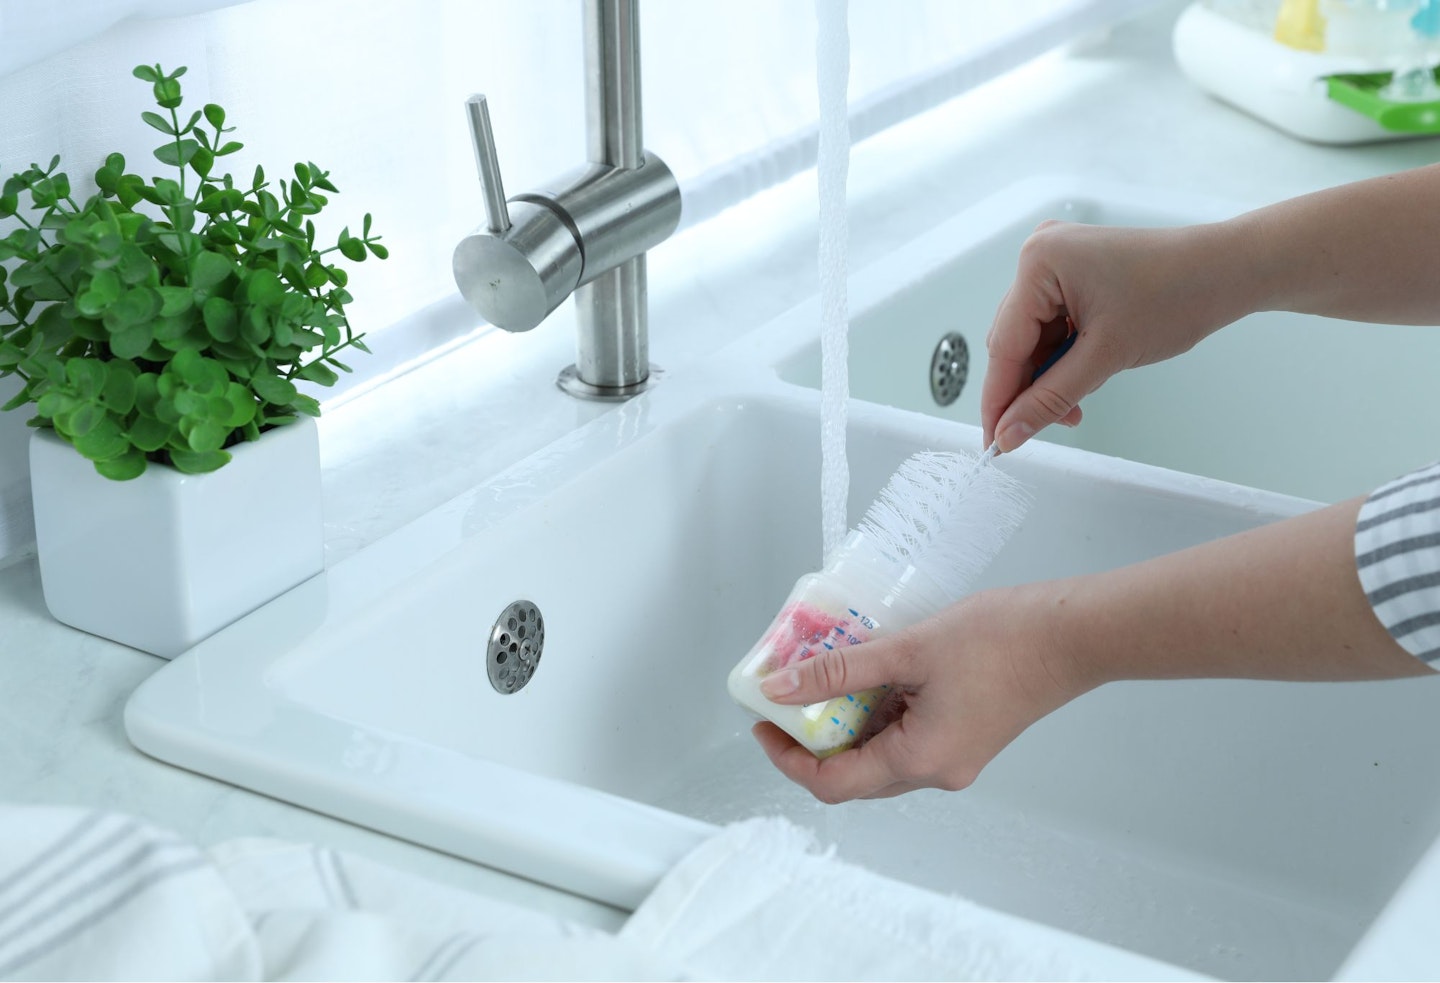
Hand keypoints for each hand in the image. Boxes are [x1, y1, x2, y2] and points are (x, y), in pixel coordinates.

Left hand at [752, 586, 1091, 802]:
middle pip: (854, 775)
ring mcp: (954, 758)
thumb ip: (840, 671)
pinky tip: (866, 672)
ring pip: (879, 754)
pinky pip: (905, 736)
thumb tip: (780, 688)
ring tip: (823, 674)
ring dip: (845, 721)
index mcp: (921, 761)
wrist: (1072, 635)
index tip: (763, 721)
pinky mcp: (965, 737)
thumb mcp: (908, 649)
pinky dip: (877, 711)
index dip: (788, 758)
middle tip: (787, 693)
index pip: (833, 784)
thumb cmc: (999, 639)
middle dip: (812, 738)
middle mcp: (937, 772)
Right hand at [982, 221, 1242, 452]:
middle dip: (1026, 389)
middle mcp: (1040, 255)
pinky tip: (1078, 381)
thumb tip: (1008, 434)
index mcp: (1039, 263)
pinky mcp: (1073, 274)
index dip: (998, 398)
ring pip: (1033, 338)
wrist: (1227, 271)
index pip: (1004, 345)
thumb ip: (1050, 400)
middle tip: (1027, 433)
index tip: (993, 440)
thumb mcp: (1105, 358)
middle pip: (1014, 341)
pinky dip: (1063, 358)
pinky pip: (1052, 326)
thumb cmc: (1177, 296)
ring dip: (1048, 378)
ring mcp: (1056, 262)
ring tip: (1070, 409)